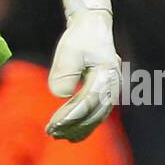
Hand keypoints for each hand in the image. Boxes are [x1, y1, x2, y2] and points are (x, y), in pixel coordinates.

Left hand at [47, 0, 121, 142]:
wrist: (93, 27)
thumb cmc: (81, 37)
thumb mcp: (69, 49)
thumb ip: (65, 70)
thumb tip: (61, 95)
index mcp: (106, 73)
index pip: (88, 101)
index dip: (71, 115)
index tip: (54, 124)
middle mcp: (112, 85)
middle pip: (93, 112)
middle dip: (72, 125)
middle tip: (52, 133)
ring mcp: (111, 90)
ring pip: (96, 116)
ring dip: (78, 128)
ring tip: (58, 136)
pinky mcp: (105, 93)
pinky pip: (96, 114)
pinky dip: (84, 125)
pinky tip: (71, 135)